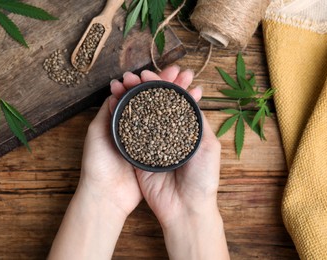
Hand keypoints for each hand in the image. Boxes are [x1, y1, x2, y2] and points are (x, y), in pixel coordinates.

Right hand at [111, 66, 228, 258]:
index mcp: (184, 128)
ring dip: (131, 97)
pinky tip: (117, 102)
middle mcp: (167, 133)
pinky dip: (122, 116)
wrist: (185, 208)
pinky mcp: (137, 154)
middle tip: (136, 75)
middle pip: (154, 104)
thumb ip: (199, 122)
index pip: (172, 100)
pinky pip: (128, 133)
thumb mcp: (209, 146)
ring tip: (124, 83)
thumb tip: (190, 97)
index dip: (163, 85)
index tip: (153, 74)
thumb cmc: (202, 179)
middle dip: (145, 87)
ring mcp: (151, 142)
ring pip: (140, 114)